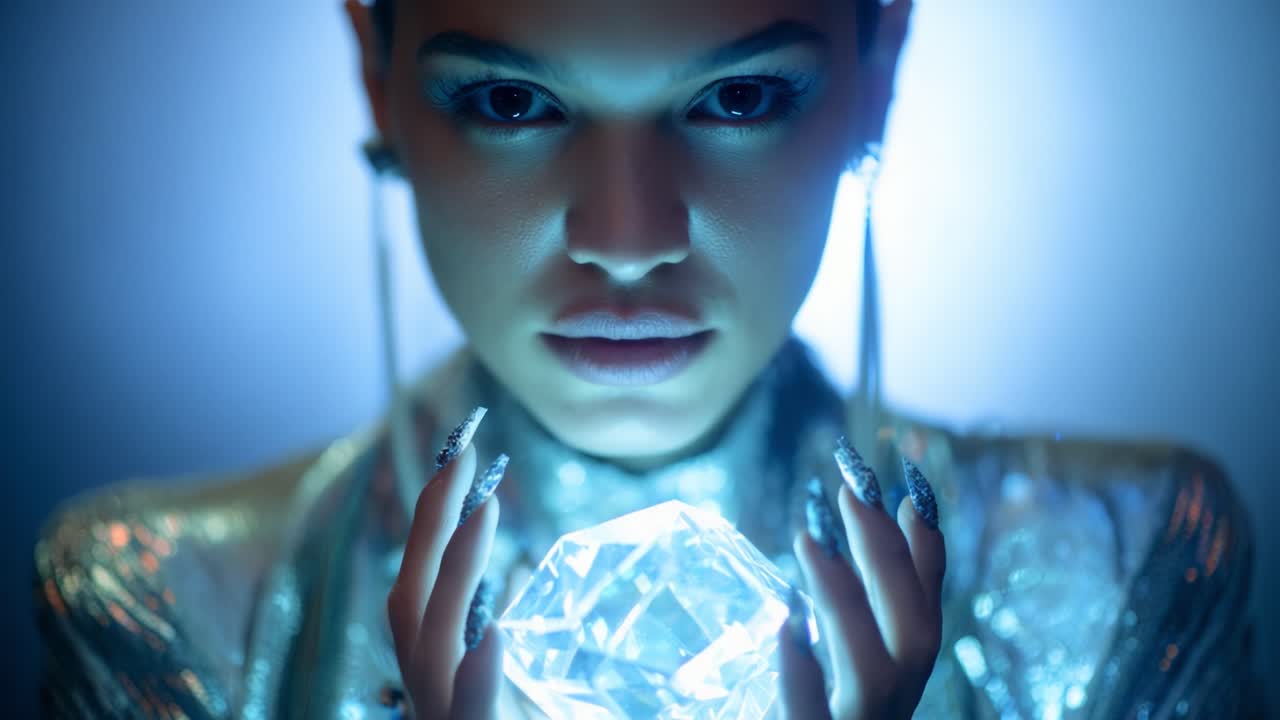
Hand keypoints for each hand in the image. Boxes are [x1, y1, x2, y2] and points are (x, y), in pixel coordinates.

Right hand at [386, 409, 506, 719]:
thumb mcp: (526, 701)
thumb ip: (503, 664)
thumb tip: (517, 599)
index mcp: (437, 685)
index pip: (422, 593)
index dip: (433, 525)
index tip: (464, 460)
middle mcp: (426, 703)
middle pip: (410, 604)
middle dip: (429, 524)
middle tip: (465, 450)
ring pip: (427, 651)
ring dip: (453, 575)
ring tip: (487, 509)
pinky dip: (476, 682)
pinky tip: (495, 635)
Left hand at [779, 445, 945, 719]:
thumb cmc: (805, 716)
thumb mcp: (821, 668)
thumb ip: (838, 613)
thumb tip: (843, 531)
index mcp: (890, 692)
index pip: (923, 612)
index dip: (926, 549)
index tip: (910, 478)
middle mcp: (887, 715)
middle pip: (916, 637)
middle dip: (891, 557)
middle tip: (851, 485)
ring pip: (879, 675)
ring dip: (848, 600)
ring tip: (808, 538)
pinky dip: (804, 678)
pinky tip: (784, 630)